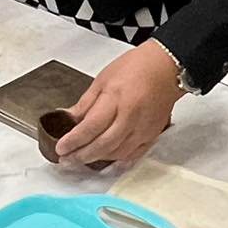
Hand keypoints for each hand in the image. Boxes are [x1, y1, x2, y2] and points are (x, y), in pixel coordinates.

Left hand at [53, 41, 182, 165]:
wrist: (166, 68)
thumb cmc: (136, 67)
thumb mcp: (103, 79)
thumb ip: (86, 103)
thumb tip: (68, 118)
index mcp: (115, 99)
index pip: (90, 127)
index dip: (73, 141)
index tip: (61, 148)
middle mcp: (130, 117)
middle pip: (103, 144)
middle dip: (81, 155)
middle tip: (66, 160)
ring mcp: (143, 128)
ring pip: (117, 153)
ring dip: (97, 159)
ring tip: (81, 158)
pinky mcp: (152, 134)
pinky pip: (133, 154)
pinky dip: (117, 159)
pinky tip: (105, 158)